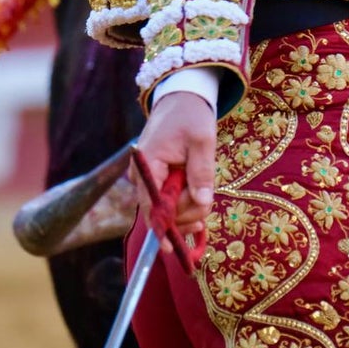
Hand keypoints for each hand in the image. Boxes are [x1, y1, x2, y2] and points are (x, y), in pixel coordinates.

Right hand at [132, 91, 216, 245]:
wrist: (182, 98)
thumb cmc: (191, 115)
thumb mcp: (202, 141)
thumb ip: (201, 173)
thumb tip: (201, 203)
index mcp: (148, 162)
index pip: (151, 203)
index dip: (161, 226)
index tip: (169, 248)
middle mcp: (143, 173)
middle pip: (162, 210)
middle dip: (186, 213)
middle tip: (205, 210)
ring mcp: (149, 177)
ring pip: (168, 207)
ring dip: (188, 210)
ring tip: (205, 203)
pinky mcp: (158, 179)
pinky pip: (170, 199)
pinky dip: (185, 203)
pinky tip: (198, 205)